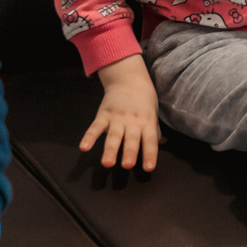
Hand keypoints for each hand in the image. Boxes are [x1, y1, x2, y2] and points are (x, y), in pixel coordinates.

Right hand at [81, 55, 162, 171]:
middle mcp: (133, 122)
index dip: (150, 154)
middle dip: (129, 152)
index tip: (148, 168)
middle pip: (131, 139)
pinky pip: (95, 127)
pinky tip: (84, 147)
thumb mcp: (153, 114)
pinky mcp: (103, 114)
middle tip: (127, 165)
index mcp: (147, 123)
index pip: (150, 140)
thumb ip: (154, 131)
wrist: (128, 79)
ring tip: (107, 163)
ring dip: (110, 149)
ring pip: (113, 136)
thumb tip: (163, 145)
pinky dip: (89, 136)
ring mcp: (117, 118)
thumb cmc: (143, 100)